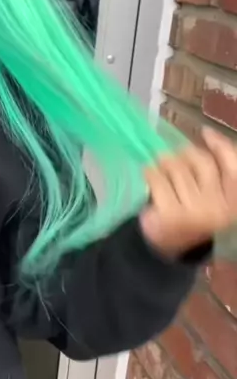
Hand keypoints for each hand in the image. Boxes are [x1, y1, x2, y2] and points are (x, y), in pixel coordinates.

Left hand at [140, 128, 236, 257]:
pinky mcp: (170, 215)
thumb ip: (218, 167)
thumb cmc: (192, 212)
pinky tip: (150, 178)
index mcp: (234, 203)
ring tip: (162, 174)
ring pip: (176, 167)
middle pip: (200, 161)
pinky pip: (157, 178)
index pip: (233, 166)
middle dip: (184, 156)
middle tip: (175, 164)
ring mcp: (195, 213)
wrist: (168, 246)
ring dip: (164, 165)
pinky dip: (150, 174)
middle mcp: (219, 209)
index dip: (221, 145)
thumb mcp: (212, 193)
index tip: (206, 132)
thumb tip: (208, 133)